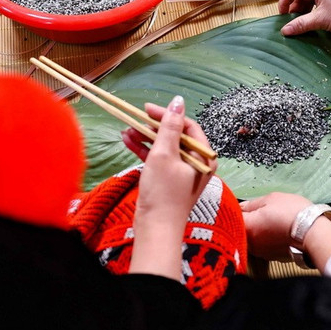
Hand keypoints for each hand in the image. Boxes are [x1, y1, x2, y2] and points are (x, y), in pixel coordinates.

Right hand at [123, 96, 215, 227]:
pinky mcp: (169, 180)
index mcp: (203, 157)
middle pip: (176, 136)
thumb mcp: (164, 154)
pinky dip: (144, 150)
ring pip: (164, 147)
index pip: (188, 127)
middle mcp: (197, 163)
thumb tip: (178, 101)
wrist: (156, 228)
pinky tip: (128, 140)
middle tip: (135, 118)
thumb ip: (170, 126)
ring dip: (146, 137)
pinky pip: (158, 159)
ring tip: (126, 129)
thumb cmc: (163, 191)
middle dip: (154, 126)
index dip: (168, 115)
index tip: (147, 109)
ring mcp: (183, 173)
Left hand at [239, 192, 311, 260]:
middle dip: (243, 221)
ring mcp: (260, 252)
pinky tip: (273, 230)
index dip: (233, 210)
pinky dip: (264, 238)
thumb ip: (251, 204)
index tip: (238, 205)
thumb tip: (241, 207)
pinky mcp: (271, 257)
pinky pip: (261, 245)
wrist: (313, 233)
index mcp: (247, 227)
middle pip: (238, 231)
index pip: (230, 218)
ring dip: (254, 230)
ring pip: (250, 239)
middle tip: (253, 210)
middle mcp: (250, 243)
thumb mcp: (270, 199)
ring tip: (266, 220)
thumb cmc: (292, 212)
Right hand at [277, 0, 330, 35]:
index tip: (281, 16)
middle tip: (291, 24)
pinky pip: (318, 5)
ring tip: (301, 25)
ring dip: (303, 13)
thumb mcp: (320, 19)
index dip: (284, 3)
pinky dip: (313, 14)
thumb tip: (285, 31)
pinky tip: (312, 24)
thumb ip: (301, 24)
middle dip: (294, 10)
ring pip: (309, 2)